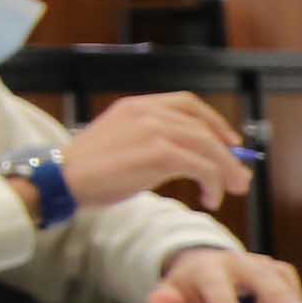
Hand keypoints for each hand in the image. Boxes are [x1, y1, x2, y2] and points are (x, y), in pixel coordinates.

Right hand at [55, 94, 253, 211]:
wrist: (60, 178)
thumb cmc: (87, 170)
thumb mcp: (121, 144)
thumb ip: (153, 143)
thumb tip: (197, 161)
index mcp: (136, 106)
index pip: (187, 104)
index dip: (215, 122)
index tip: (231, 142)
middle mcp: (147, 112)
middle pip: (204, 128)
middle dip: (229, 155)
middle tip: (241, 178)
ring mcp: (153, 130)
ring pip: (208, 146)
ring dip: (226, 171)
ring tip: (232, 191)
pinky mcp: (158, 153)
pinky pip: (201, 166)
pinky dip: (213, 183)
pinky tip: (209, 198)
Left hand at [143, 247, 301, 302]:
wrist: (203, 266)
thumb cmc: (189, 285)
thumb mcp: (173, 292)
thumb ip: (166, 299)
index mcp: (208, 269)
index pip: (217, 286)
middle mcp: (238, 263)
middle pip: (262, 279)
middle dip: (279, 298)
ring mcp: (260, 265)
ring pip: (281, 281)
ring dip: (289, 301)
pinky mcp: (276, 271)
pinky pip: (290, 284)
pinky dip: (293, 300)